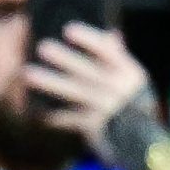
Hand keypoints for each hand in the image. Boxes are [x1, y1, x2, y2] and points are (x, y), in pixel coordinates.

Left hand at [23, 21, 158, 154]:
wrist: (141, 139)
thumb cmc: (131, 100)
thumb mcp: (131, 78)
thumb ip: (118, 56)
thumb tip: (111, 33)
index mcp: (128, 72)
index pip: (107, 52)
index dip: (88, 40)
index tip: (67, 30)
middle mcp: (118, 89)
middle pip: (88, 71)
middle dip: (65, 59)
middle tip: (42, 47)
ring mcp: (106, 109)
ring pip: (75, 93)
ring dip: (51, 83)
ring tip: (28, 74)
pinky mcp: (94, 127)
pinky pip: (68, 118)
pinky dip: (52, 114)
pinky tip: (35, 106)